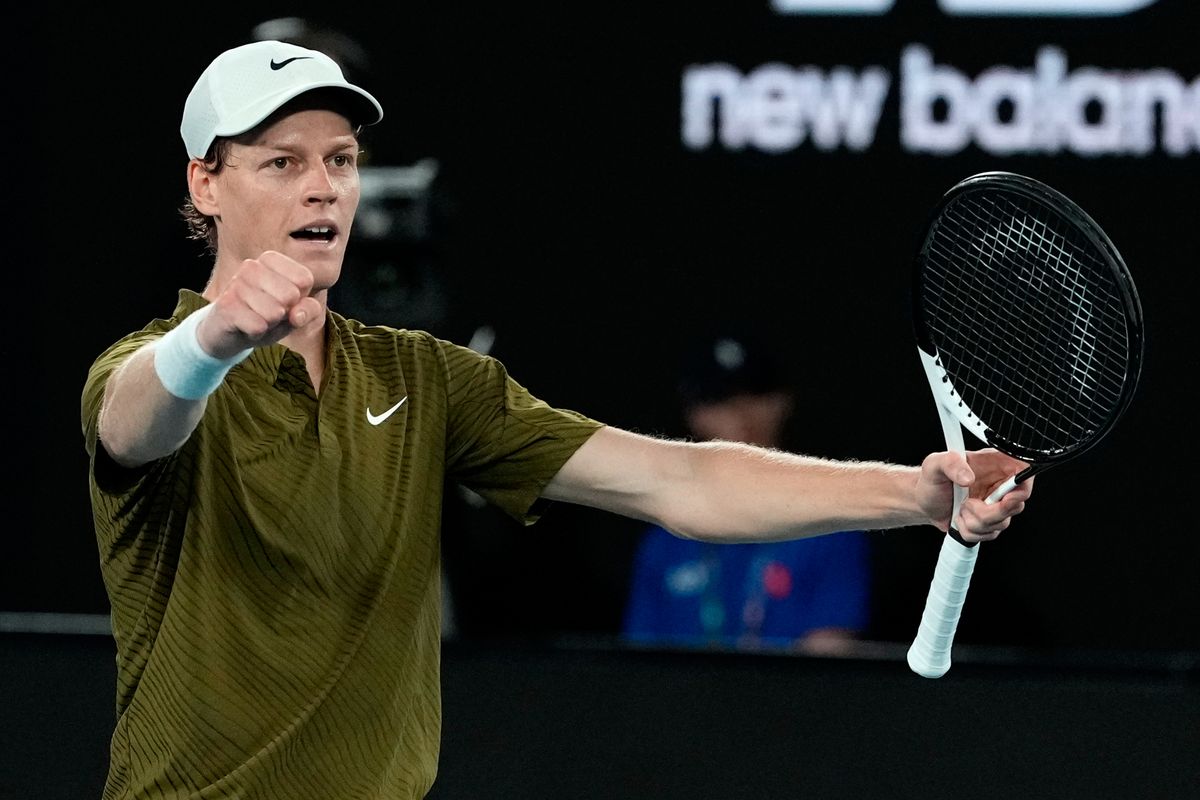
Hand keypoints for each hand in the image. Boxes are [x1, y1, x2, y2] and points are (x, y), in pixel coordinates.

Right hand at [197, 251, 322, 357]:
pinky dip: (257, 333)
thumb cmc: (266, 317)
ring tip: (256, 319)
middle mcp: (252, 266)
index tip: (284, 301)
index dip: (300, 300)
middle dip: (285, 313)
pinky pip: (259, 326)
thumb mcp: (294, 314)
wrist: (226, 333)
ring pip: (275, 313)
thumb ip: (309, 310)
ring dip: (270, 324)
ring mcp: (236, 284)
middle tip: (269, 314)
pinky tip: (245, 327)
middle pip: (291, 295)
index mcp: (271, 260)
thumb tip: (297, 314)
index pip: (305, 279)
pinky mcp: (226, 306)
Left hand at [917, 449, 1033, 542]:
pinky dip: (969, 530)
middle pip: (1016, 506)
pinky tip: (960, 518)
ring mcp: (997, 506)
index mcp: (996, 465)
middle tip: (968, 503)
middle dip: (989, 511)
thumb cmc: (932, 479)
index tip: (1005, 498)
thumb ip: (951, 464)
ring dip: (974, 520)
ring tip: (960, 507)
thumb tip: (968, 478)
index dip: (1021, 489)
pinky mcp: (990, 523)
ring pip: (1001, 524)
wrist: (924, 501)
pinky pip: (988, 535)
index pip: (1025, 474)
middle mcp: (1000, 485)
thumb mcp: (935, 464)